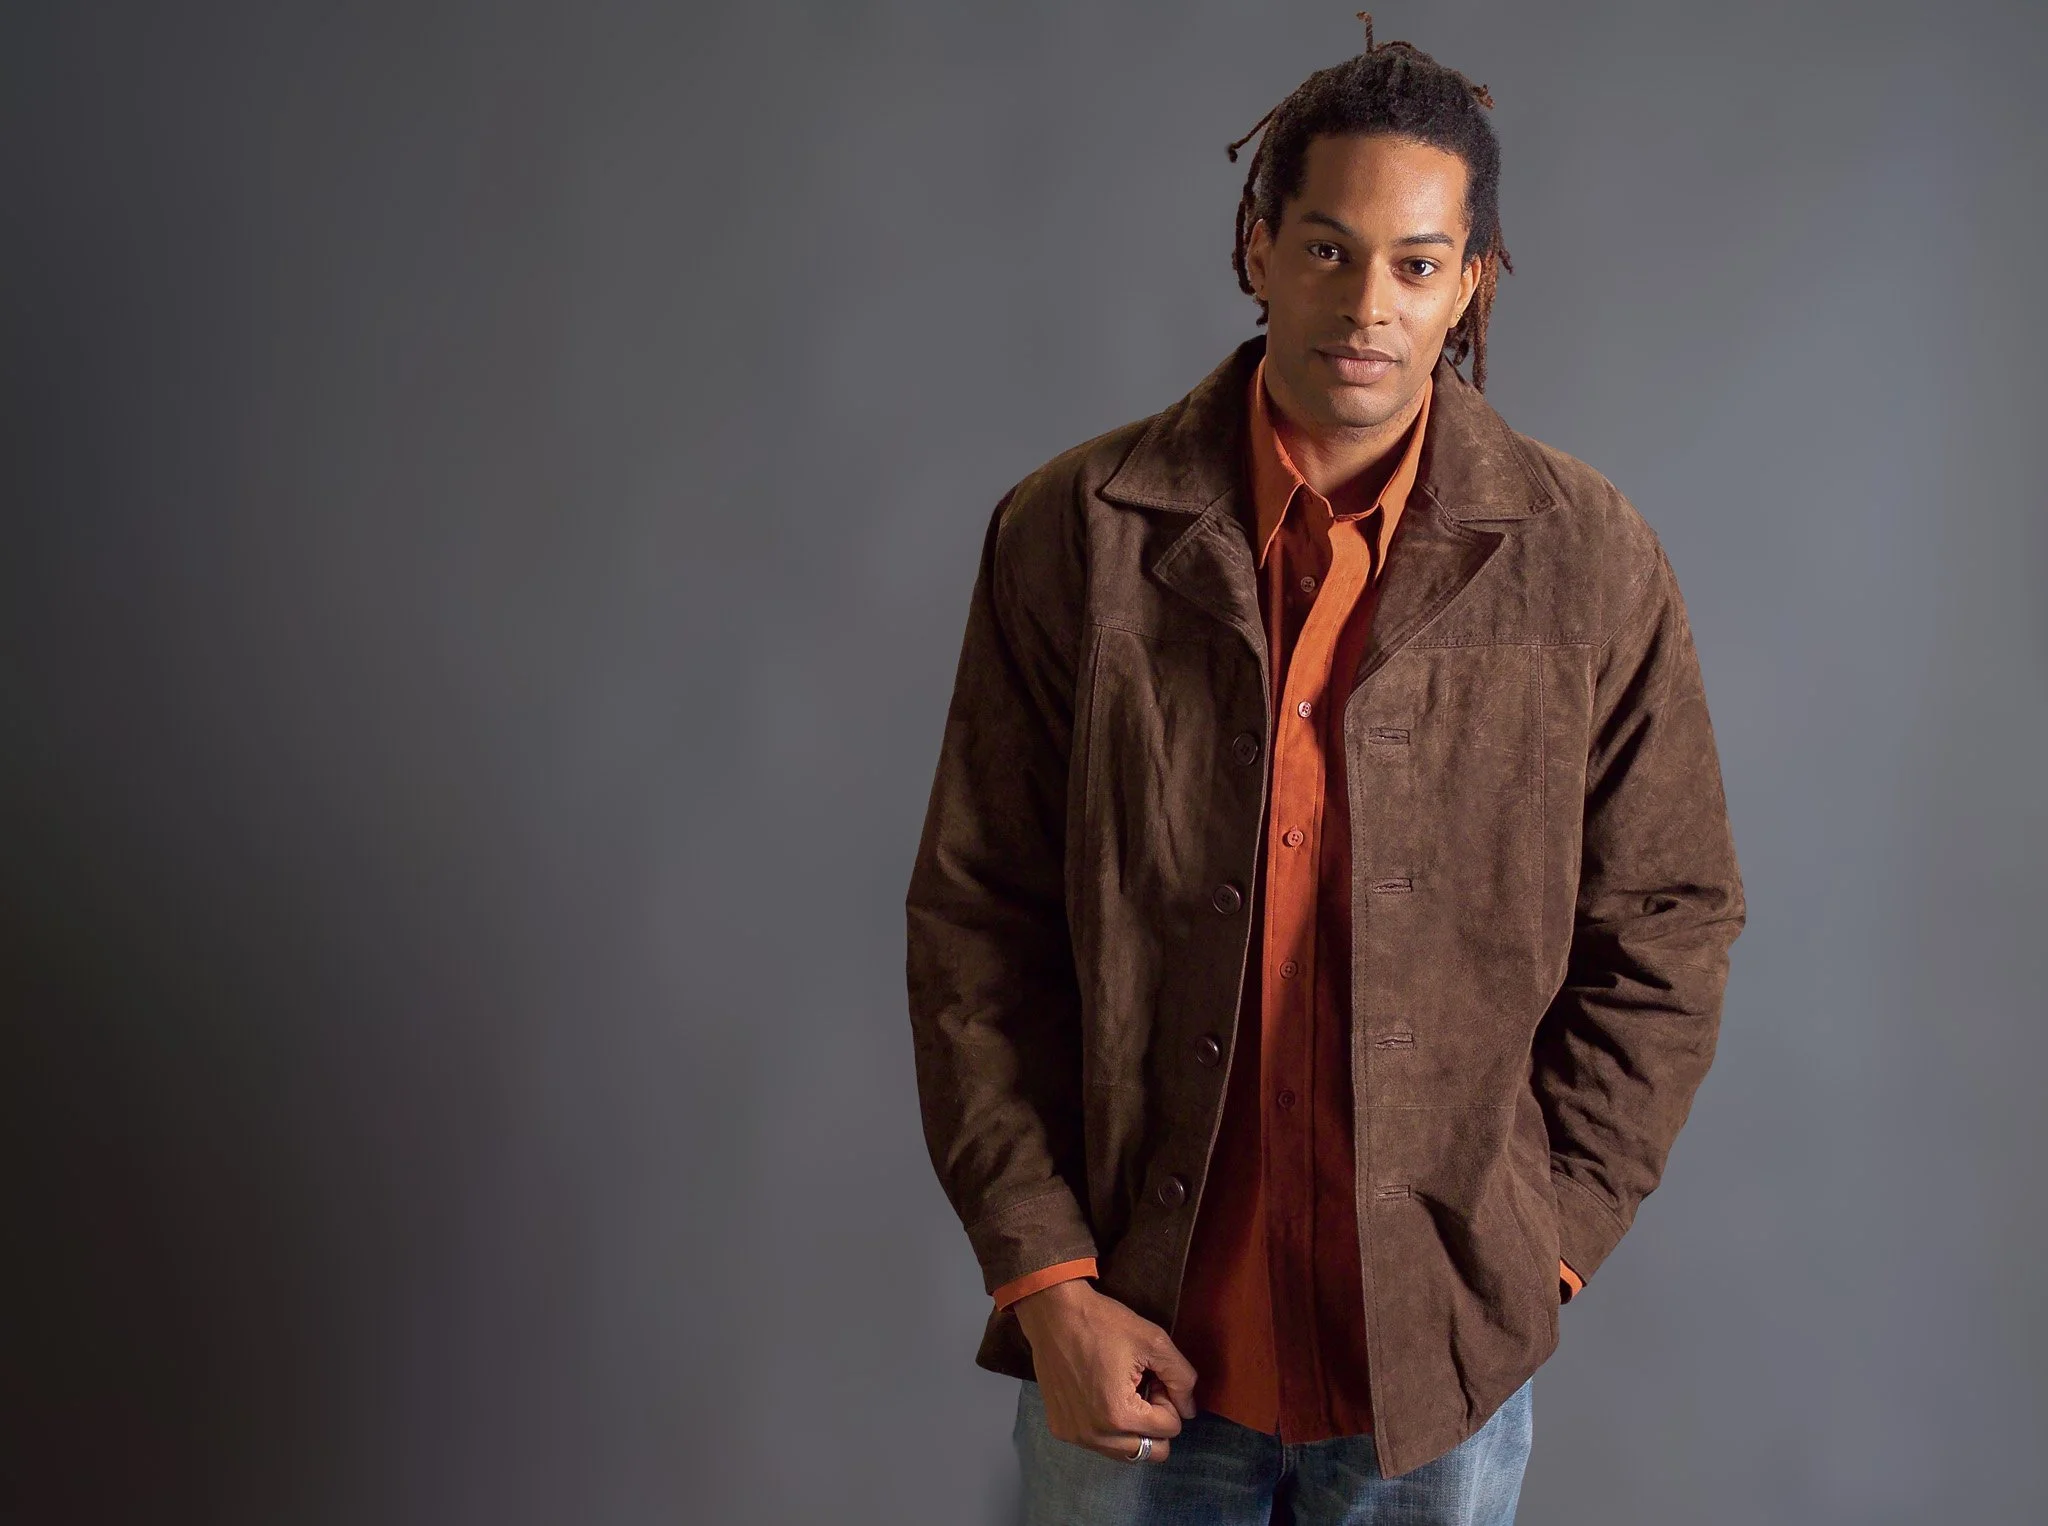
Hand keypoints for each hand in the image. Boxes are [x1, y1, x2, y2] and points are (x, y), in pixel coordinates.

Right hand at [1012, 1277, 1197, 1462]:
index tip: (1151, 1375)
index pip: (1170, 1428)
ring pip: (1126, 1452)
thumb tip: (1189, 1411)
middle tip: (1141, 1387)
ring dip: (1133, 1427)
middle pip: (1152, 1451)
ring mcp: (1075, 1435)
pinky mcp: (1061, 1429)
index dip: (1168, 1398)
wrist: (1053, 1314)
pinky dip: (1108, 1427)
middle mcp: (1096, 1435)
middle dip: (1154, 1421)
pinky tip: (1100, 1393)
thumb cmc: (1104, 1323)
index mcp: (1120, 1415)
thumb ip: (1182, 1378)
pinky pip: (1100, 1443)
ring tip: (1121, 1390)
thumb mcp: (1154, 1341)